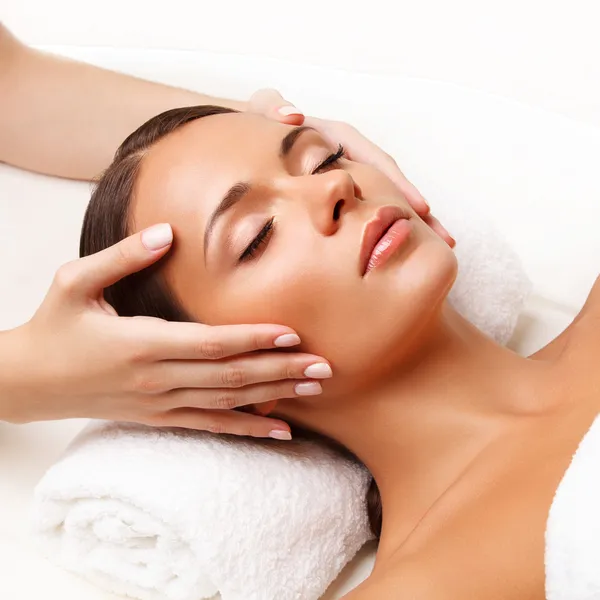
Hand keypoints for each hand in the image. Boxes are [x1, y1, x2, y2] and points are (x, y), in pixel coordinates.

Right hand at [0, 224, 331, 438]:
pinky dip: (246, 428)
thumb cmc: (53, 327)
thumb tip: (166, 233)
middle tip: (324, 366)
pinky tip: (278, 431)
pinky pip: (210, 425)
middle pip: (231, 376)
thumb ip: (122, 256)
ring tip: (314, 391)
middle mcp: (157, 378)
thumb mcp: (74, 282)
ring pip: (228, 402)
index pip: (211, 343)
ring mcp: (159, 404)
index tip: (292, 333)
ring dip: (274, 397)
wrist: (27, 381)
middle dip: (280, 370)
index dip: (253, 338)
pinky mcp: (158, 417)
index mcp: (141, 343)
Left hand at [249, 89, 454, 246]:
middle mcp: (352, 157)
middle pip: (392, 182)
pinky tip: (410, 245)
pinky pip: (375, 207)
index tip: (419, 207)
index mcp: (337, 139)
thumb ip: (273, 107)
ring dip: (417, 221)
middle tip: (444, 236)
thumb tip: (292, 115)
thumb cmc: (263, 123)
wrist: (258, 136)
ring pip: (389, 198)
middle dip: (419, 209)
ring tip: (442, 244)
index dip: (397, 184)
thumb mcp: (265, 110)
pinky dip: (394, 223)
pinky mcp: (348, 191)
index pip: (374, 161)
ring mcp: (352, 175)